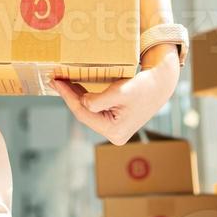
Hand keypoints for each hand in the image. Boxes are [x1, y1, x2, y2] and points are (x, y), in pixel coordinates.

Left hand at [50, 44, 180, 143]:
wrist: (161, 84)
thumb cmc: (143, 87)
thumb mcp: (120, 92)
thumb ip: (99, 101)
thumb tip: (83, 103)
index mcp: (114, 132)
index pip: (84, 113)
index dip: (68, 97)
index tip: (56, 82)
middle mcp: (114, 135)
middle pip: (85, 114)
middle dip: (70, 97)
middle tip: (55, 81)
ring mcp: (115, 129)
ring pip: (90, 112)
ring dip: (77, 97)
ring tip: (63, 83)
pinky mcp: (116, 121)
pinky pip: (97, 109)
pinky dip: (87, 98)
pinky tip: (78, 87)